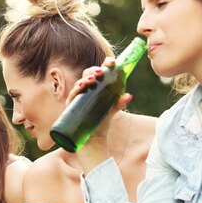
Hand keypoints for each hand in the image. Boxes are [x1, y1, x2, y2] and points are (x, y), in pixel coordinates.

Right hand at [68, 58, 132, 172]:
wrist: (93, 139)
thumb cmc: (102, 122)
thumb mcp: (112, 111)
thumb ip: (119, 103)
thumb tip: (129, 95)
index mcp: (96, 87)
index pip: (99, 72)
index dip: (105, 64)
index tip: (112, 62)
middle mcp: (86, 90)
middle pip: (87, 74)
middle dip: (93, 71)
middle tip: (101, 71)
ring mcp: (78, 97)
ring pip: (80, 83)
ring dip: (85, 79)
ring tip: (91, 80)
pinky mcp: (72, 106)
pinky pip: (72, 96)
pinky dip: (76, 90)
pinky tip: (81, 87)